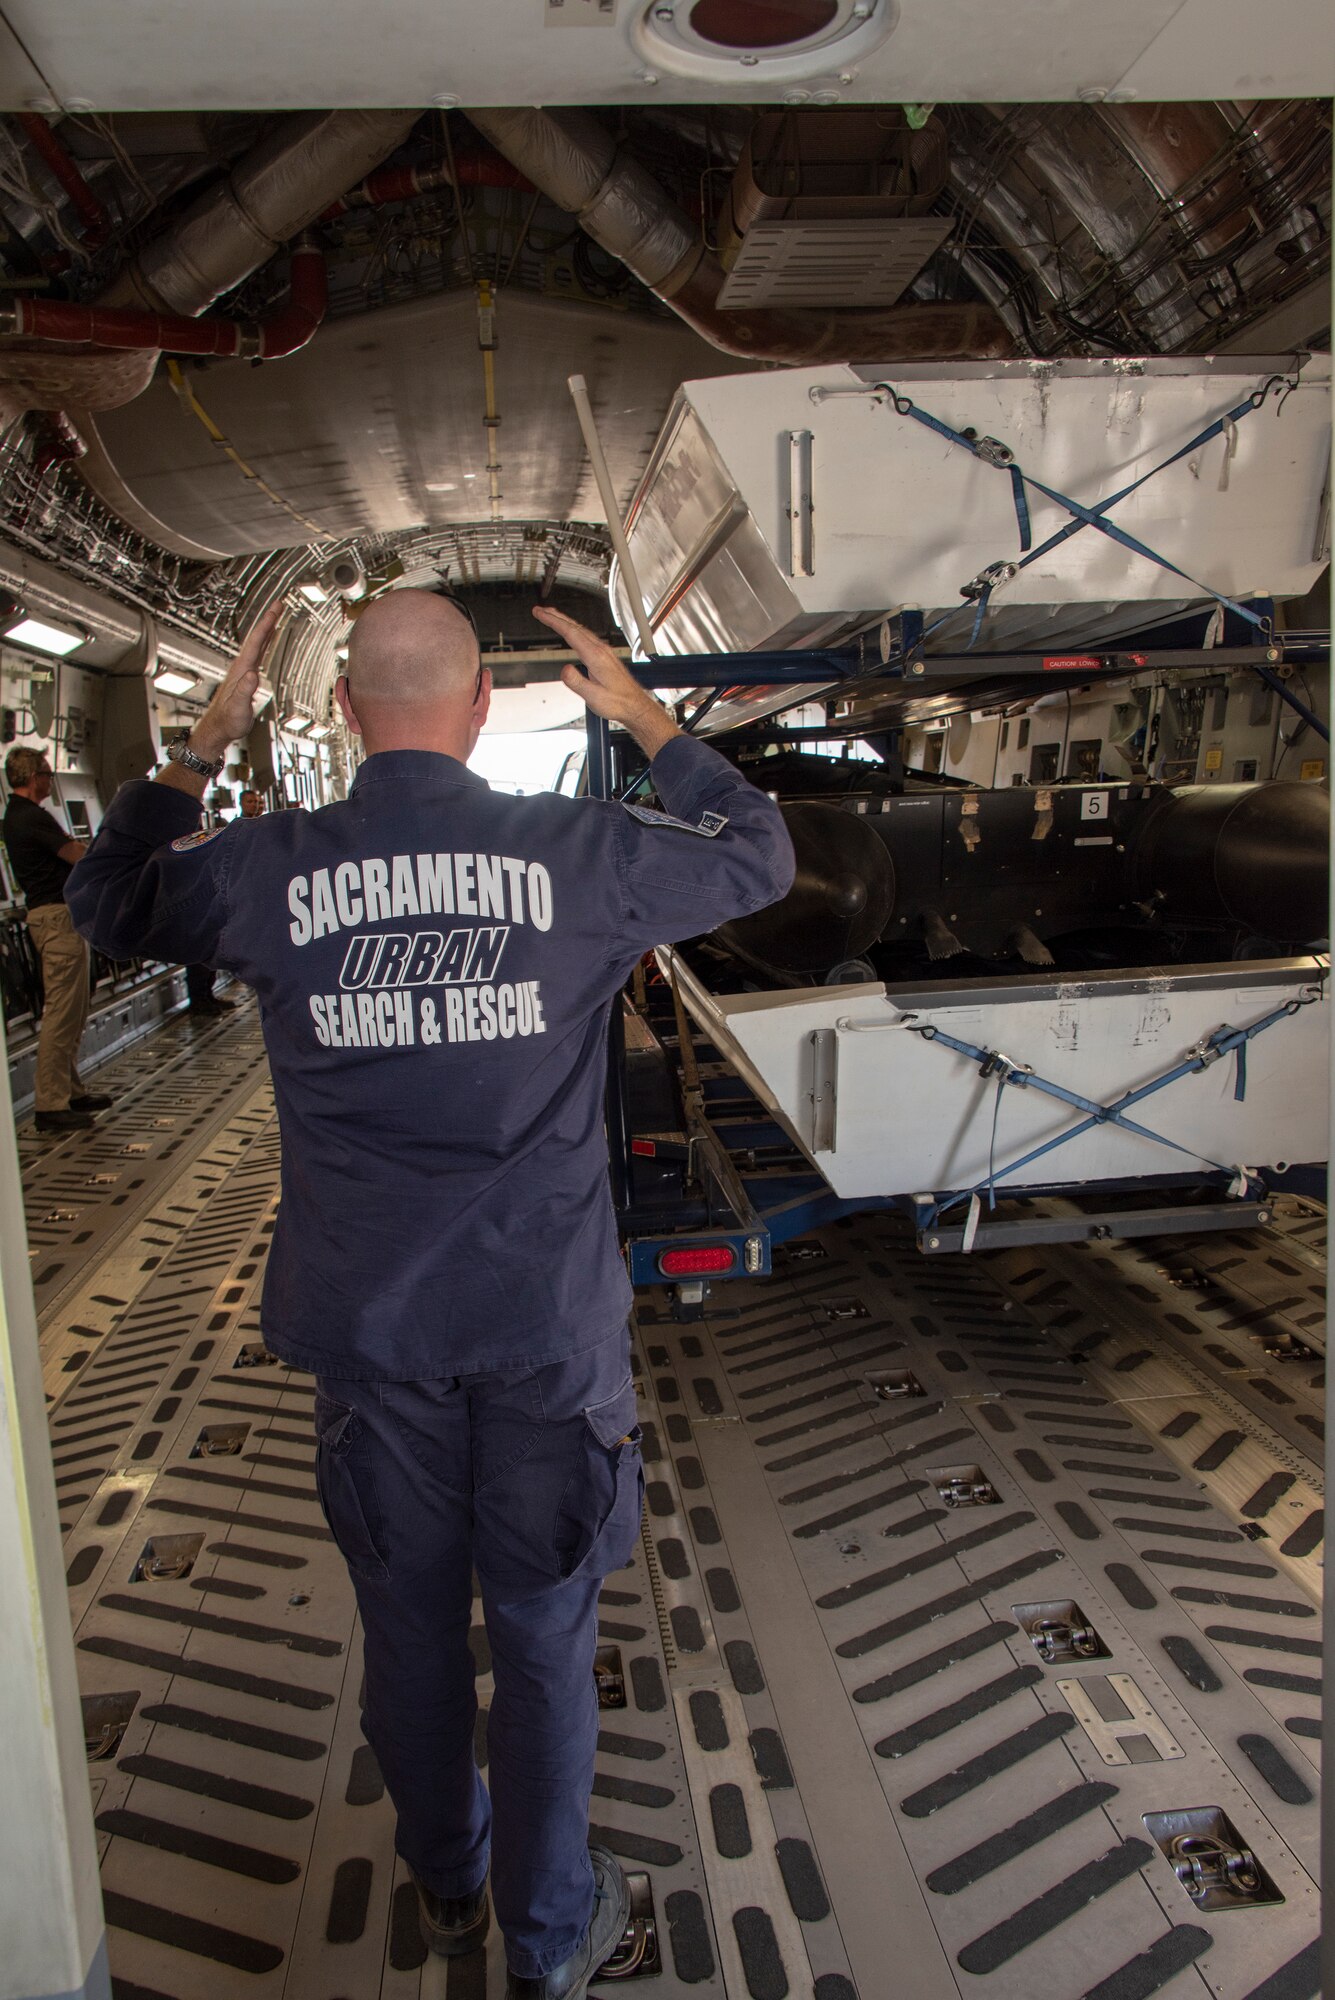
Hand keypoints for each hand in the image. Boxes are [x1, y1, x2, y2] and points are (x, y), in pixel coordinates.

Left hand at [191, 603, 282, 760]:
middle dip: (269, 620)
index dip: (266, 625)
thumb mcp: (238, 708)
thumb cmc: (228, 721)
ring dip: (268, 629)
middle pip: (257, 638)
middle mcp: (242, 667)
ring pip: (258, 644)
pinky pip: (259, 653)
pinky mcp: (247, 676)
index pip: (256, 643)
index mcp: (241, 670)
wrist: (219, 728)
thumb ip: (244, 691)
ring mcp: (244, 670)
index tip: (276, 610)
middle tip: (279, 604)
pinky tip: (270, 640)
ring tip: (277, 616)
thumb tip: (253, 675)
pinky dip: (266, 643)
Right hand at [532, 605, 678, 756]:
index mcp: (596, 657)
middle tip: (540, 610)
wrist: (635, 705)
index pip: (570, 633)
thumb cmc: (617, 703)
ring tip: (551, 616)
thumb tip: (564, 670)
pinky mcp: (605, 656)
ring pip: (581, 630)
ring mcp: (604, 651)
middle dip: (555, 616)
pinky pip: (586, 636)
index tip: (540, 614)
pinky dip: (574, 629)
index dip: (553, 621)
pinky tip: (571, 632)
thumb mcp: (593, 697)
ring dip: (564, 621)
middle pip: (575, 627)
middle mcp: (601, 650)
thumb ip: (577, 683)